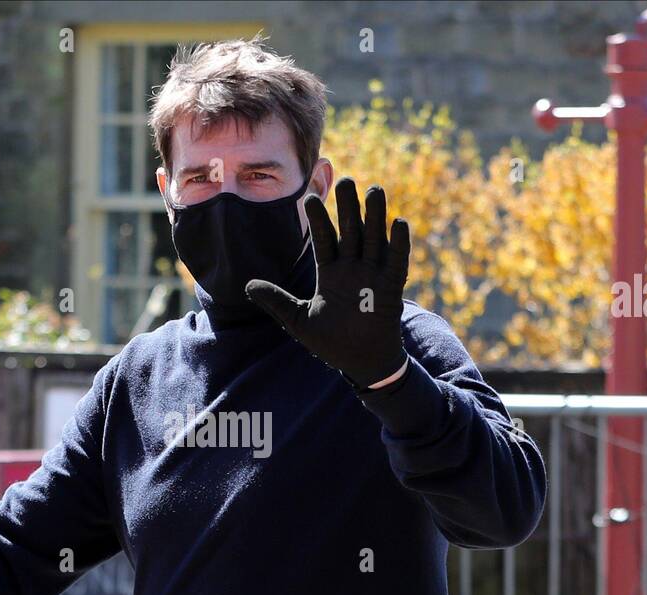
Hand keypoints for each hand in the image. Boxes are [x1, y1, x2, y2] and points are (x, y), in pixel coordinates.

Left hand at [245, 177, 410, 388]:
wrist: (360, 364)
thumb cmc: (331, 343)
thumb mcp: (297, 321)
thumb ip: (276, 301)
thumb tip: (247, 286)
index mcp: (331, 273)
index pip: (324, 239)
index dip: (318, 219)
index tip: (308, 196)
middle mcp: (353, 269)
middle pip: (350, 231)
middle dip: (348, 207)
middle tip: (345, 179)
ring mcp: (373, 277)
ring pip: (374, 240)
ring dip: (375, 216)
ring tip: (375, 189)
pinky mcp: (391, 290)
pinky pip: (397, 263)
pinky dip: (399, 245)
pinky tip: (399, 223)